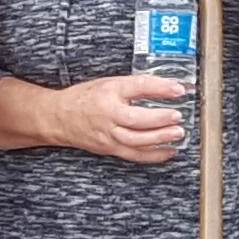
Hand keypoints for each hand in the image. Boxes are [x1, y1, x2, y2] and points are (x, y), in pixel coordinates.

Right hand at [47, 72, 191, 163]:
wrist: (59, 117)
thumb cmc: (85, 98)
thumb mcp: (109, 83)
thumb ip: (134, 86)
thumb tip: (167, 87)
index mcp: (109, 91)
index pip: (138, 87)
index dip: (161, 88)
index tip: (179, 89)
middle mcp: (108, 114)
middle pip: (137, 119)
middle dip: (160, 119)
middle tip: (178, 117)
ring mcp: (109, 134)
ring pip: (137, 140)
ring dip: (160, 138)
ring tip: (178, 133)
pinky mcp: (110, 148)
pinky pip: (134, 154)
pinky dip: (154, 155)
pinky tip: (169, 151)